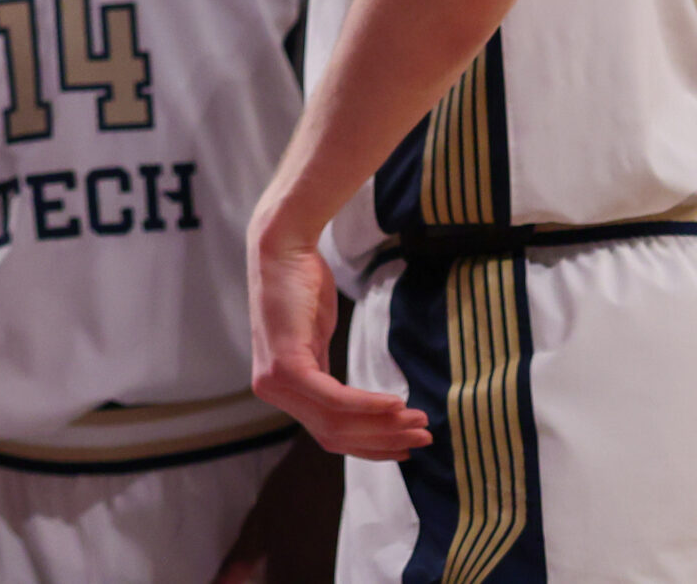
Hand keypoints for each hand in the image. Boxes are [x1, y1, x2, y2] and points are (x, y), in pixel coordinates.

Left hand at [248, 225, 428, 460]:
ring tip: (420, 420)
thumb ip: (328, 380)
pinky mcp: (286, 365)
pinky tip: (397, 403)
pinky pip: (335, 399)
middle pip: (335, 435)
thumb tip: (363, 411)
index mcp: (281, 390)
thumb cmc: (303, 290)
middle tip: (424, 435)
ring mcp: (275, 380)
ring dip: (384, 425)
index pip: (329, 435)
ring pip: (337, 422)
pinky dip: (369, 405)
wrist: (283, 248)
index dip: (370, 447)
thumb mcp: (316, 344)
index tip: (406, 448)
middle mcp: (272, 391)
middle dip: (384, 440)